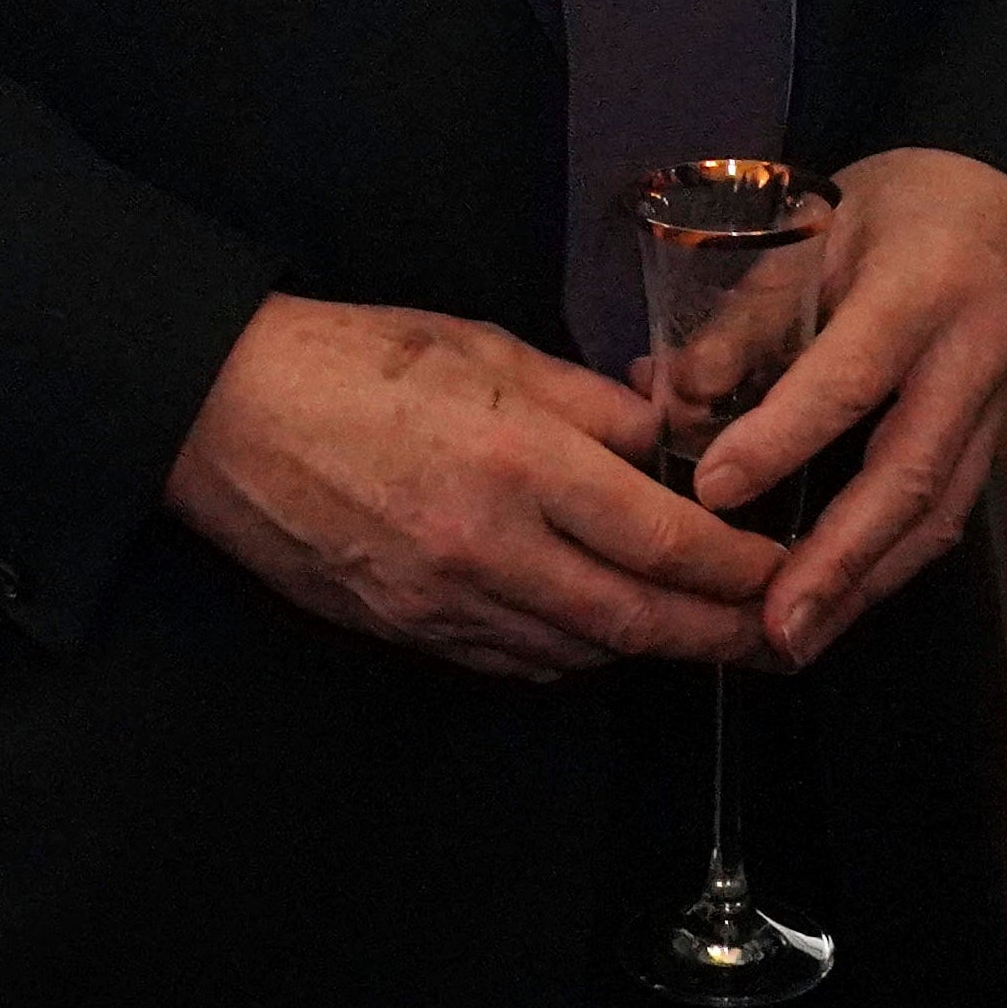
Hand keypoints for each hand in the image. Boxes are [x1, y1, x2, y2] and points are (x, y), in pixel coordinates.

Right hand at [165, 295, 778, 679]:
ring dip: (648, 647)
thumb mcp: (488, 347)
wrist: (223, 413)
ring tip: (701, 633)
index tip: (783, 565)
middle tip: (778, 639)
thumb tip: (671, 440)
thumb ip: (590, 405)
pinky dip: (571, 652)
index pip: (663, 538)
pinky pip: (515, 660)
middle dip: (719, 635)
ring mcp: (445, 603)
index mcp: (520, 461)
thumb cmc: (354, 358)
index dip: (738, 565)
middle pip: (638, 621)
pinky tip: (598, 631)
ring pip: (580, 651)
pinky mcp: (408, 631)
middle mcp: (490, 547)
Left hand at [678, 148, 1006, 669]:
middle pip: (913, 475)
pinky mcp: (1003, 442)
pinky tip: (833, 604)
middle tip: (774, 624)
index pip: (852, 376)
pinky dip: (887, 567)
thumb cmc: (897, 208)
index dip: (783, 436)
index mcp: (924, 288)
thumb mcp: (816, 232)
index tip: (712, 490)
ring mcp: (1001, 409)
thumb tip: (670, 398)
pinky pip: (948, 516)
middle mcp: (975, 359)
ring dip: (864, 586)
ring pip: (940, 517)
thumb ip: (749, 317)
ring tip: (794, 639)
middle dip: (841, 559)